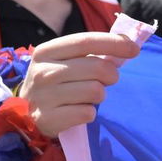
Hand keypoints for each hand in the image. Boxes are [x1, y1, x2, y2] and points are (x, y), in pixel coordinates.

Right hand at [16, 31, 138, 137]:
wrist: (27, 111)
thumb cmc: (56, 81)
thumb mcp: (64, 60)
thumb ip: (90, 52)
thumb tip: (128, 46)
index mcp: (45, 52)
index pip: (85, 42)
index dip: (114, 43)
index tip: (134, 50)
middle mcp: (41, 72)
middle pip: (97, 67)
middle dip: (110, 75)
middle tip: (105, 81)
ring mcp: (42, 96)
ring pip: (96, 91)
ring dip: (99, 95)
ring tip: (87, 97)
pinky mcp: (47, 119)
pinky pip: (87, 113)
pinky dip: (89, 113)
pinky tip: (78, 111)